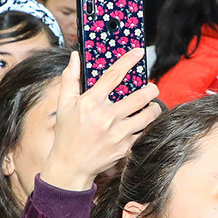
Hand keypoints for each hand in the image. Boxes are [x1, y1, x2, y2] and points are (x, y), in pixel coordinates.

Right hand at [40, 51, 161, 191]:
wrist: (71, 166)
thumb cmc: (67, 133)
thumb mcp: (64, 104)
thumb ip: (70, 79)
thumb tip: (75, 57)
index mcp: (90, 103)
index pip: (113, 76)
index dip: (128, 61)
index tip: (139, 52)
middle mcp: (106, 117)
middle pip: (140, 97)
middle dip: (150, 89)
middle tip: (151, 87)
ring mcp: (117, 134)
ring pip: (148, 115)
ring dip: (153, 108)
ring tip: (152, 105)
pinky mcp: (125, 147)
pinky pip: (144, 132)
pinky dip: (147, 126)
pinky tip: (144, 122)